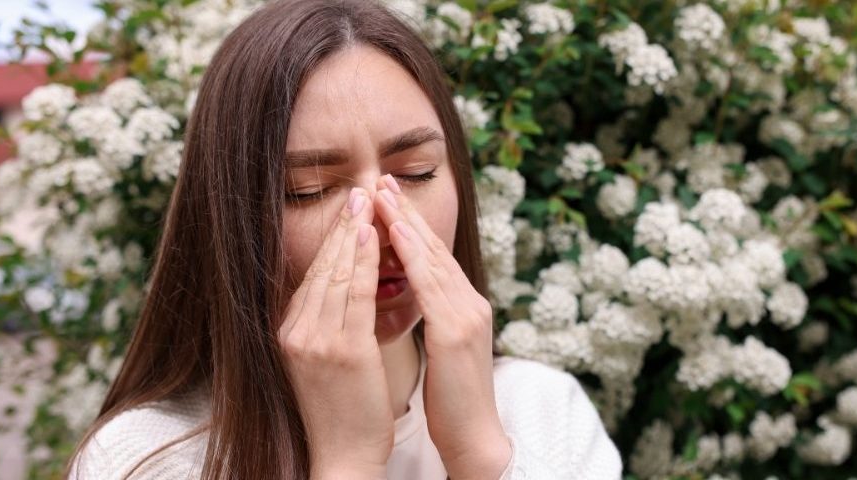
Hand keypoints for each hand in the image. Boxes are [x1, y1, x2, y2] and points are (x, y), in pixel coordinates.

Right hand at [277, 187, 392, 478]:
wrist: (342, 456)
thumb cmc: (342, 411)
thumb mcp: (324, 362)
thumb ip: (326, 326)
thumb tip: (340, 293)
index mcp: (290, 333)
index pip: (311, 275)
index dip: (331, 240)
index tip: (349, 210)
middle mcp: (295, 331)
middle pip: (320, 267)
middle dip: (341, 226)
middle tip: (359, 190)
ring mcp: (314, 340)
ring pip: (335, 273)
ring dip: (353, 232)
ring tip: (367, 200)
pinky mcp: (339, 350)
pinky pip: (353, 293)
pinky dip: (362, 260)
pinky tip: (373, 235)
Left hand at [372, 174, 511, 479]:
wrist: (475, 437)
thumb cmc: (452, 399)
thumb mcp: (441, 348)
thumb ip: (431, 315)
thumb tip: (407, 293)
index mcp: (463, 306)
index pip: (433, 256)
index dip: (410, 225)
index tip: (386, 198)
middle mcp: (469, 302)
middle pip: (435, 247)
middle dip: (406, 212)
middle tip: (381, 179)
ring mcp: (466, 315)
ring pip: (433, 258)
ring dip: (406, 223)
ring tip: (383, 195)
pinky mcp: (456, 332)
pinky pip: (432, 285)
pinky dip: (414, 257)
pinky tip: (397, 236)